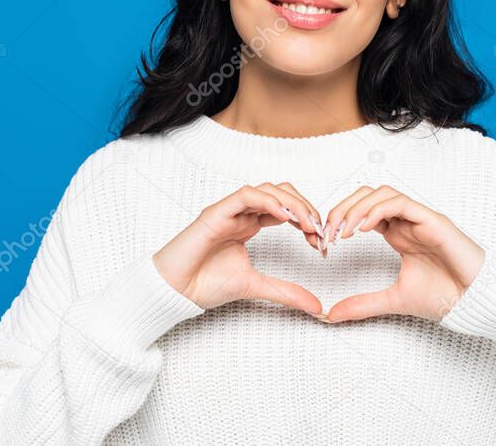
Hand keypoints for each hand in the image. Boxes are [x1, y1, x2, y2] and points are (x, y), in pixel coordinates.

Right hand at [153, 182, 326, 313]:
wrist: (175, 290)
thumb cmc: (204, 284)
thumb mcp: (256, 287)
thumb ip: (285, 292)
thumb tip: (317, 305)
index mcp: (249, 225)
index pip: (285, 209)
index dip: (307, 220)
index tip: (320, 242)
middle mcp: (241, 214)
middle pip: (281, 193)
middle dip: (305, 207)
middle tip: (318, 231)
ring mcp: (229, 210)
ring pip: (267, 189)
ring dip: (292, 203)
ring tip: (307, 224)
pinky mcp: (216, 212)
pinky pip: (245, 195)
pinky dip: (268, 201)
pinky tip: (285, 216)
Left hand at [321, 185, 485, 322]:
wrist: (476, 302)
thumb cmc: (446, 296)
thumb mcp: (394, 300)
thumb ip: (363, 304)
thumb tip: (331, 314)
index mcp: (398, 233)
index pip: (362, 211)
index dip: (340, 220)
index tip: (324, 241)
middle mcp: (407, 221)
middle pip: (368, 195)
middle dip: (343, 208)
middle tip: (327, 232)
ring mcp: (420, 218)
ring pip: (382, 193)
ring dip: (357, 207)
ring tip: (342, 231)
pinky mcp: (432, 220)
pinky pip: (400, 202)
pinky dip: (377, 210)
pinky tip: (363, 228)